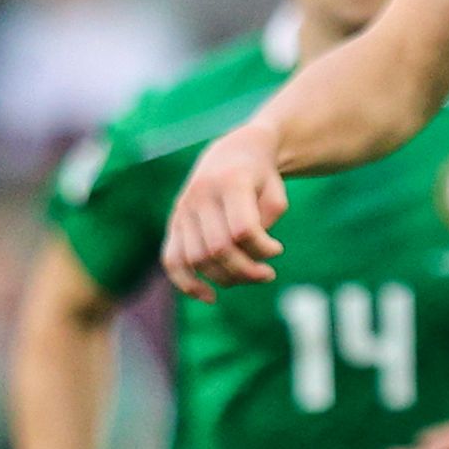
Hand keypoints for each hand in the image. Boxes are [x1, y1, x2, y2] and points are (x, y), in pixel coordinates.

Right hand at [166, 125, 290, 295]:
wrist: (235, 152)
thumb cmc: (262, 178)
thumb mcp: (276, 195)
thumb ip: (264, 224)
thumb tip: (248, 259)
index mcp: (230, 182)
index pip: (242, 229)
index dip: (263, 249)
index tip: (277, 250)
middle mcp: (200, 195)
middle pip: (218, 248)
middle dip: (246, 270)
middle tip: (267, 274)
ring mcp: (183, 209)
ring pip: (196, 258)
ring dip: (225, 278)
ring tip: (249, 277)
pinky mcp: (174, 222)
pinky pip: (171, 259)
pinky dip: (186, 283)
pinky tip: (208, 296)